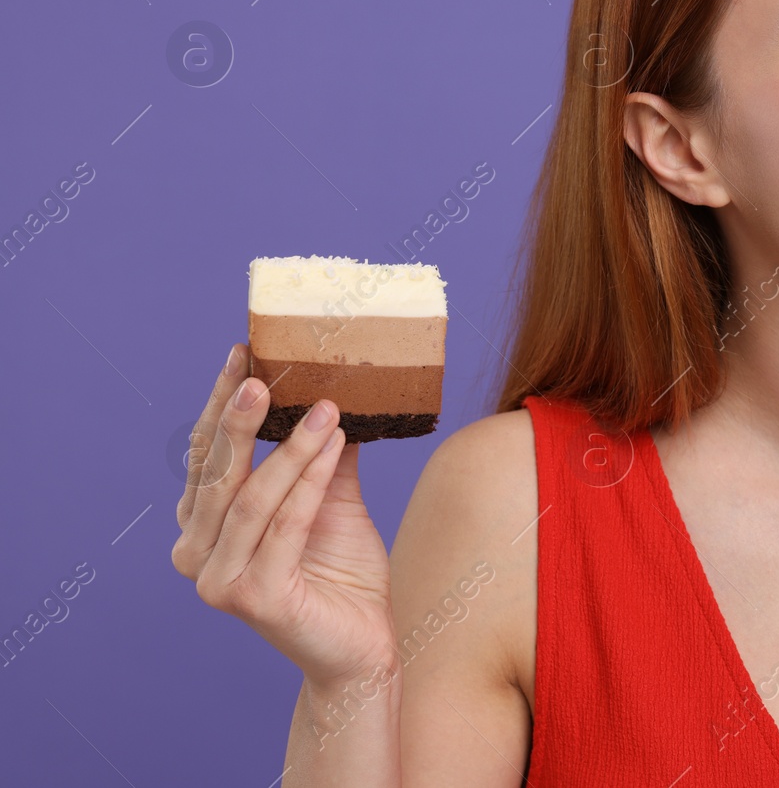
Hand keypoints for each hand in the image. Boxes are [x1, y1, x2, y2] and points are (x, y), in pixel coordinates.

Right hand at [172, 344, 397, 687]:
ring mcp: (218, 580)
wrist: (361, 646)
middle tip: (260, 372)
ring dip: (289, 447)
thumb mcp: (332, 500)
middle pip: (217, 473)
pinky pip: (285, 523)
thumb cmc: (339, 572)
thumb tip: (334, 391)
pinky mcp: (252, 597)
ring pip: (253, 498)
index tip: (242, 354)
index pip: (206, 456)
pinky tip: (332, 444)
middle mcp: (195, 554)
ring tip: (324, 407)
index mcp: (201, 527)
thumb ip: (322, 454)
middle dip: (239, 417)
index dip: (220, 403)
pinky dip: (310, 480)